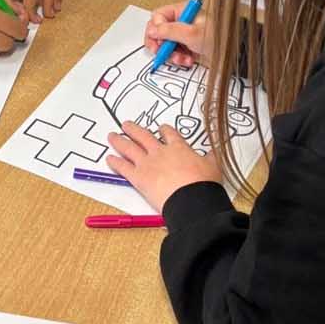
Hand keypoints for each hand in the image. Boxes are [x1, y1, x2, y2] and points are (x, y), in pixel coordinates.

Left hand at [106, 121, 220, 212]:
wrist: (192, 199)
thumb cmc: (204, 183)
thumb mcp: (213, 166)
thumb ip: (210, 157)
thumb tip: (215, 151)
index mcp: (179, 147)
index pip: (169, 133)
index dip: (163, 129)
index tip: (161, 127)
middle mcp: (160, 152)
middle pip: (143, 136)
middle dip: (133, 129)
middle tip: (126, 125)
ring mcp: (147, 163)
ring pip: (129, 147)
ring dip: (119, 140)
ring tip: (112, 136)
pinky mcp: (138, 177)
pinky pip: (123, 167)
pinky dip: (115, 162)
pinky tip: (109, 158)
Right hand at [143, 2, 212, 68]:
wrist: (233, 53)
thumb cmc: (219, 37)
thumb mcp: (191, 33)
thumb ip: (169, 31)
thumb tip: (152, 30)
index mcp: (182, 11)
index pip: (158, 16)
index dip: (156, 29)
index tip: (160, 40)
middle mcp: (181, 21)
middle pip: (158, 31)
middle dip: (161, 44)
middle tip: (163, 52)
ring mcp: (183, 35)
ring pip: (165, 44)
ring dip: (171, 54)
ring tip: (181, 58)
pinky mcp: (186, 46)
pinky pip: (174, 53)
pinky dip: (178, 59)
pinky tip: (187, 60)